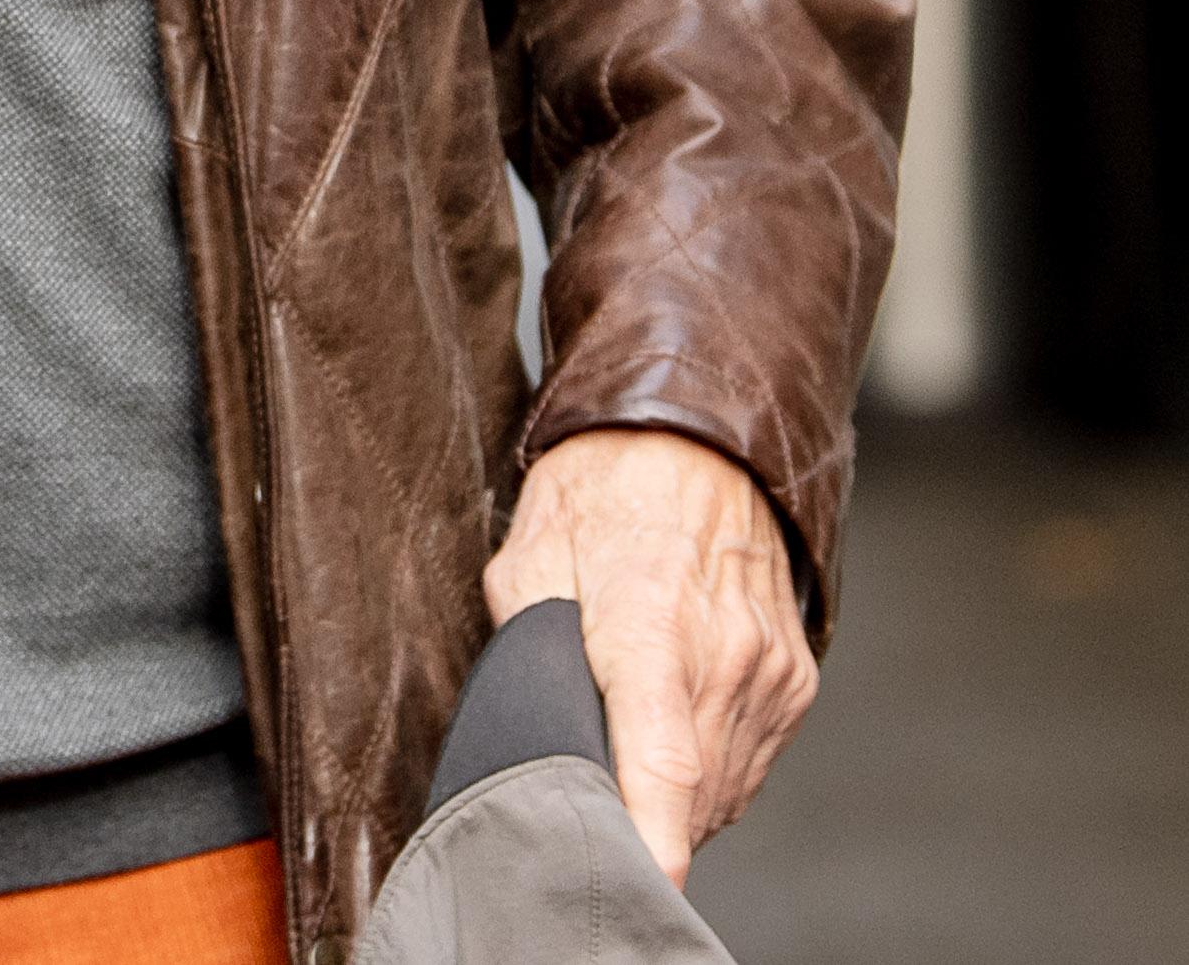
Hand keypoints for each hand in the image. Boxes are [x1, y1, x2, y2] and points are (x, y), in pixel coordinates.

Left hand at [485, 426, 816, 883]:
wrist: (696, 436)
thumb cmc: (600, 488)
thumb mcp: (531, 547)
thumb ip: (527, 642)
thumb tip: (533, 728)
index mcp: (649, 622)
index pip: (661, 758)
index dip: (654, 835)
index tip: (647, 884)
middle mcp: (724, 655)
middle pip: (686, 794)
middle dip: (635, 810)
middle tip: (584, 787)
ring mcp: (768, 672)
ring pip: (720, 789)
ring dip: (673, 794)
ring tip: (624, 739)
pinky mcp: (793, 683)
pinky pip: (747, 762)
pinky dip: (707, 767)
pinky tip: (670, 725)